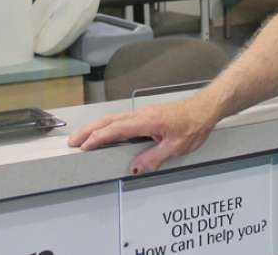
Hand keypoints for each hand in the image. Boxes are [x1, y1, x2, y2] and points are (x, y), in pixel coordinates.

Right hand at [67, 96, 218, 174]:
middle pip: (109, 121)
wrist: (205, 109)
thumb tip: (134, 167)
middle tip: (73, 141)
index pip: (116, 129)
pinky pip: (122, 120)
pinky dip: (108, 125)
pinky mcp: (146, 116)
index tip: (84, 145)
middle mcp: (142, 115)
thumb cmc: (194, 125)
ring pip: (114, 119)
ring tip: (82, 137)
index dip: (98, 137)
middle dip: (89, 130)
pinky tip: (104, 133)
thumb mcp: (176, 147)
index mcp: (147, 121)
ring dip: (96, 127)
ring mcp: (143, 114)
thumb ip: (153, 158)